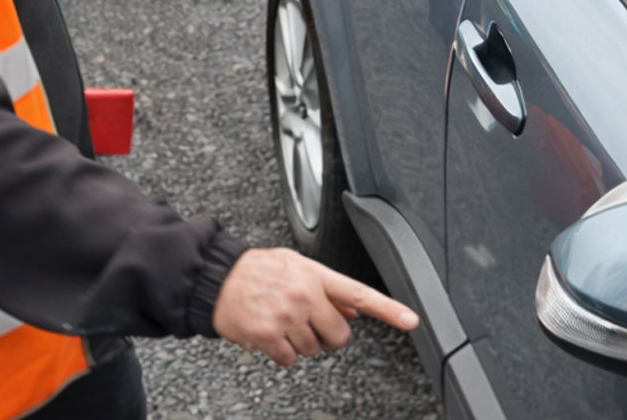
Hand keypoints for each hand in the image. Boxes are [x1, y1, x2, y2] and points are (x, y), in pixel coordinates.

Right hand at [211, 248, 418, 365]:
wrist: (216, 278)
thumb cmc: (256, 271)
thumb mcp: (295, 267)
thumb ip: (327, 287)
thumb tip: (354, 309)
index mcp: (315, 275)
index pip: (359, 293)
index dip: (388, 309)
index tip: (410, 319)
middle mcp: (304, 294)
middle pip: (338, 335)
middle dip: (326, 335)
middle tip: (307, 323)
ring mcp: (286, 316)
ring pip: (313, 349)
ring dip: (300, 342)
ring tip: (281, 321)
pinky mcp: (269, 335)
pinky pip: (291, 359)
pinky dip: (282, 352)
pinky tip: (270, 333)